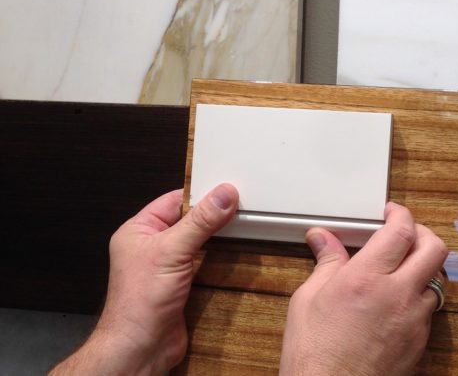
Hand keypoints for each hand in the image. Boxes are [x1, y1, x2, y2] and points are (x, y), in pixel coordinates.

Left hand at [52, 183, 237, 374]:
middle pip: (188, 220)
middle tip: (236, 208)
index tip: (226, 190)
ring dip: (217, 239)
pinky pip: (204, 264)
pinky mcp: (182, 285)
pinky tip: (232, 255)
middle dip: (212, 216)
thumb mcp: (172, 251)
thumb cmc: (138, 304)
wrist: (140, 348)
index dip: (200, 194)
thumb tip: (222, 196)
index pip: (174, 200)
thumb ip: (200, 222)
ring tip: (237, 228)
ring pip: (198, 242)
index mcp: (139, 230)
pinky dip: (219, 260)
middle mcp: (151, 247)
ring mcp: (167, 267)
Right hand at [279, 202, 447, 375]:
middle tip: (406, 234)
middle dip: (424, 233)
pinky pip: (429, 310)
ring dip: (423, 267)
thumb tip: (324, 240)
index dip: (400, 214)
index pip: (401, 231)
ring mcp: (413, 321)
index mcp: (366, 279)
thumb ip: (326, 264)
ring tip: (400, 269)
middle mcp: (397, 296)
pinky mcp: (420, 343)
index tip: (392, 213)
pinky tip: (396, 302)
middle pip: (435, 248)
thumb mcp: (308, 299)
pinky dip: (417, 298)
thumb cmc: (314, 356)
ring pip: (437, 279)